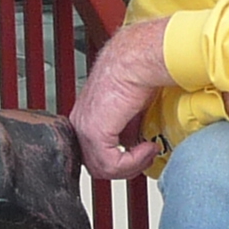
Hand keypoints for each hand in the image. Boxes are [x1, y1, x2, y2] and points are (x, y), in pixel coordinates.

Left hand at [70, 18, 172, 180]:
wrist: (136, 60)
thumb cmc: (136, 73)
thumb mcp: (131, 109)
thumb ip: (128, 128)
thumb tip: (139, 145)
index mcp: (87, 117)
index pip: (96, 154)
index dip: (120, 161)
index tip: (142, 153)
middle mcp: (80, 123)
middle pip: (97, 165)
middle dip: (126, 168)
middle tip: (146, 157)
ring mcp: (84, 128)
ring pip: (102, 169)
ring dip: (131, 166)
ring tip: (148, 152)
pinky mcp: (94, 131)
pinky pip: (110, 164)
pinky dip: (133, 162)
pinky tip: (147, 147)